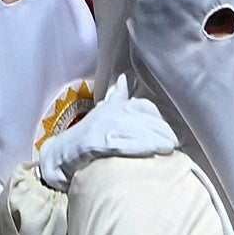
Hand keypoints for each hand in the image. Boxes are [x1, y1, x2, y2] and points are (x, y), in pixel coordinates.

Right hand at [37, 84, 175, 188]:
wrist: (57, 156)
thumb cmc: (84, 136)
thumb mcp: (102, 113)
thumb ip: (116, 97)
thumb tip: (124, 78)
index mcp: (114, 106)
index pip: (144, 108)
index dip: (159, 120)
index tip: (172, 132)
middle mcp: (109, 113)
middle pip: (142, 119)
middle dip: (161, 131)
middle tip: (175, 143)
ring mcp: (101, 126)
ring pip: (133, 130)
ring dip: (153, 138)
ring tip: (169, 147)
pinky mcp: (94, 142)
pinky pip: (120, 142)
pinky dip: (137, 146)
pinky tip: (151, 151)